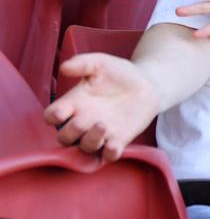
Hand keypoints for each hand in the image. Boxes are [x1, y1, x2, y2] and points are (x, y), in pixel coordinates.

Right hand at [44, 54, 159, 160]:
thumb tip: (64, 67)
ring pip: (85, 148)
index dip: (52, 117)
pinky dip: (109, 153)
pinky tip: (114, 144)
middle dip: (69, 133)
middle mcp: (84, 120)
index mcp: (75, 103)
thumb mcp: (101, 63)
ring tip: (103, 125)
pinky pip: (108, 155)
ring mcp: (101, 132)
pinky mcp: (119, 139)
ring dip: (89, 141)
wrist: (148, 83)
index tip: (62, 111)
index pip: (52, 116)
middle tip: (83, 122)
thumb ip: (82, 63)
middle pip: (64, 137)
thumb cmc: (119, 73)